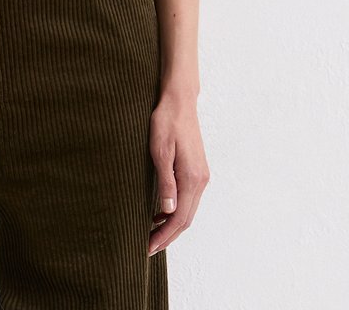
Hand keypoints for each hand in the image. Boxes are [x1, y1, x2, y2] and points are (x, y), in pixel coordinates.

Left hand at [148, 91, 209, 255]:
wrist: (179, 102)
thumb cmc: (166, 122)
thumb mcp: (160, 151)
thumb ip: (165, 182)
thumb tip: (167, 212)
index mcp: (192, 178)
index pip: (179, 218)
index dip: (164, 236)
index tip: (148, 247)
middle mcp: (201, 181)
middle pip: (186, 219)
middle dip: (168, 236)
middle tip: (148, 247)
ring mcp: (201, 175)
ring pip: (188, 210)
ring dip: (171, 225)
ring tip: (151, 234)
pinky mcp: (197, 170)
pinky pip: (188, 199)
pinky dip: (176, 211)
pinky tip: (160, 212)